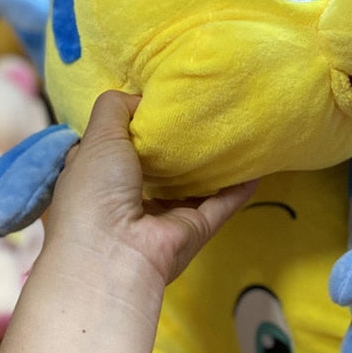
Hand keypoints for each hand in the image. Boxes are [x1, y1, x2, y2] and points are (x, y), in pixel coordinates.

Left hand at [43, 90, 258, 286]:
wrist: (114, 254)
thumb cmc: (96, 190)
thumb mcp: (96, 137)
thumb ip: (114, 108)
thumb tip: (140, 99)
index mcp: (97, 179)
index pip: (114, 147)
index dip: (131, 125)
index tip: (156, 103)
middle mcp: (128, 199)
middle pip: (157, 166)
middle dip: (174, 144)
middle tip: (199, 111)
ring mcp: (162, 217)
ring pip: (191, 186)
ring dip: (209, 164)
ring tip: (231, 132)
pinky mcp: (193, 230)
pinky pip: (221, 204)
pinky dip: (238, 187)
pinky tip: (255, 165)